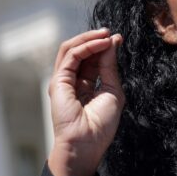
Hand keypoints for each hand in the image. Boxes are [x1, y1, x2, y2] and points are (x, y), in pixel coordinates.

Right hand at [47, 29, 125, 175]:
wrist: (88, 143)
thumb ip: (110, 67)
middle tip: (110, 33)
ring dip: (89, 38)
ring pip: (71, 49)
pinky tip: (101, 43)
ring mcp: (63, 80)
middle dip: (96, 39)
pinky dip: (86, 46)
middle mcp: (72, 81)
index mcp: (86, 85)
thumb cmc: (101, 124)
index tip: (118, 38)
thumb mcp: (112, 90)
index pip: (93, 60)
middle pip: (82, 52)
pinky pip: (71, 56)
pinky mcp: (58, 81)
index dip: (105, 47)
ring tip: (106, 34)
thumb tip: (113, 42)